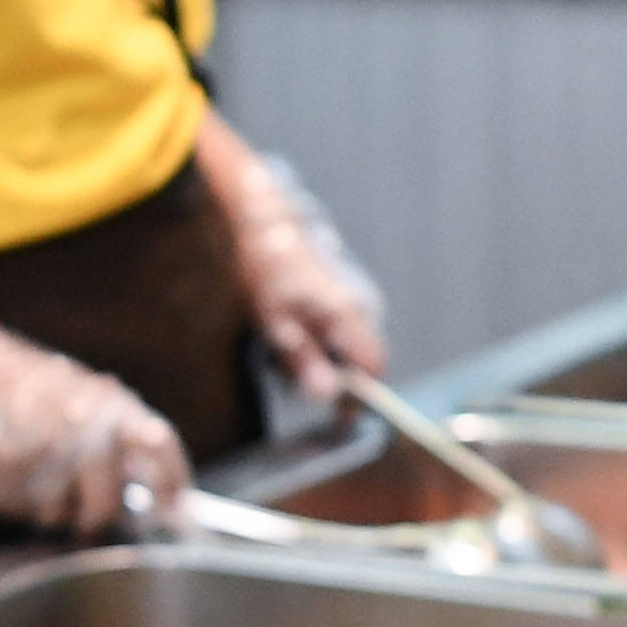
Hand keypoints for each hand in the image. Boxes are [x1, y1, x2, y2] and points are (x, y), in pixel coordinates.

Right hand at [0, 288, 188, 535]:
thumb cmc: (28, 387)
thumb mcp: (88, 396)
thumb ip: (123, 436)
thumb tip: (156, 490)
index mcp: (112, 406)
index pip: (160, 448)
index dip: (173, 487)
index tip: (177, 517)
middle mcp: (87, 432)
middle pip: (106, 508)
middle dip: (93, 517)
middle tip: (82, 513)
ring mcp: (48, 458)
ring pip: (61, 517)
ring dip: (49, 506)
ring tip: (32, 468)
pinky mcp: (11, 478)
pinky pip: (24, 513)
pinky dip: (16, 500)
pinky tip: (8, 467)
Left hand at [210, 142, 387, 401]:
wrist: (251, 213)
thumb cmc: (261, 266)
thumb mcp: (273, 320)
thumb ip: (303, 359)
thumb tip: (330, 396)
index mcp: (346, 311)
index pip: (375, 365)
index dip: (359, 394)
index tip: (337, 414)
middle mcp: (356, 299)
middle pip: (359, 354)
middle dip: (331, 372)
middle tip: (289, 370)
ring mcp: (346, 289)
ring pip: (344, 338)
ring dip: (318, 350)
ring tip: (278, 338)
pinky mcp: (332, 282)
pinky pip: (333, 320)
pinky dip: (312, 330)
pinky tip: (283, 319)